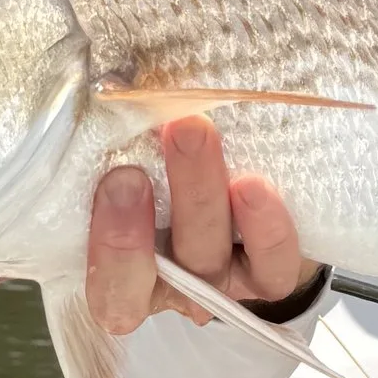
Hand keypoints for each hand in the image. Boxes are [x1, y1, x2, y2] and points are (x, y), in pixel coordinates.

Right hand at [86, 113, 320, 334]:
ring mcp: (221, 285)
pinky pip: (272, 265)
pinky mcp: (270, 275)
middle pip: (163, 271)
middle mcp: (171, 288)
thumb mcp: (124, 165)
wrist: (237, 188)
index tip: (117, 178)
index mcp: (124, 275)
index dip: (112, 246)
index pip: (109, 286)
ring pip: (210, 259)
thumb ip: (107, 148)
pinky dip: (265, 229)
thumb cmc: (157, 173)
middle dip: (156, 211)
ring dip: (201, 196)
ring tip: (197, 133)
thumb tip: (105, 89)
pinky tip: (255, 185)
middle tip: (160, 141)